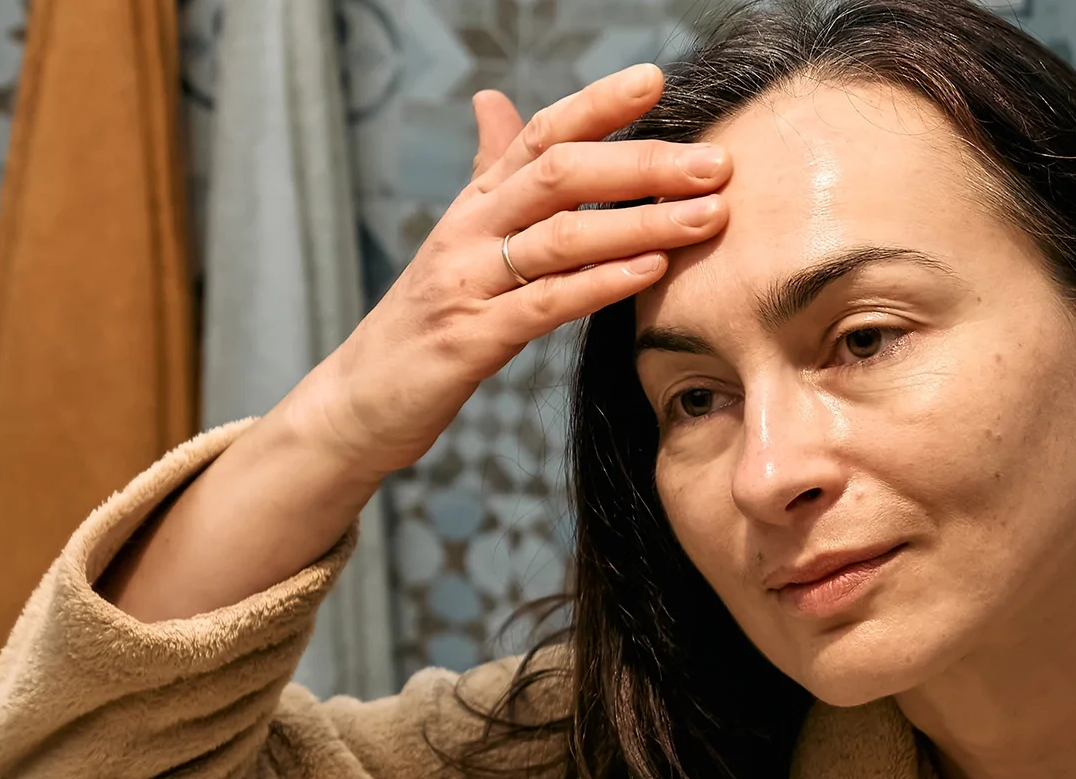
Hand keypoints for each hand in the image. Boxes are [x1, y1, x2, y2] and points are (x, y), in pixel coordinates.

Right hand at [266, 62, 730, 480]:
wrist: (360, 400)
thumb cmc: (423, 322)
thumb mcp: (456, 240)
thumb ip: (488, 173)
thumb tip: (494, 100)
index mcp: (473, 205)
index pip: (539, 135)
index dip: (596, 104)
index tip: (656, 80)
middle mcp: (466, 232)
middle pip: (559, 175)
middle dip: (643, 164)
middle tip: (715, 163)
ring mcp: (465, 285)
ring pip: (560, 237)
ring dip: (642, 222)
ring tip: (707, 216)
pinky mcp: (469, 341)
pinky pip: (544, 303)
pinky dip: (602, 283)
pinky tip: (651, 270)